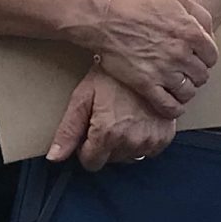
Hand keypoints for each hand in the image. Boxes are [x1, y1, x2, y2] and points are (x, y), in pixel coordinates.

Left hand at [47, 70, 179, 170]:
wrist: (143, 58)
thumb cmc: (111, 75)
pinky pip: (150, 150)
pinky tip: (140, 121)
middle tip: (108, 117)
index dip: (87, 148)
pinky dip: (144, 140)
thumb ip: (68, 130)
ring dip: (126, 143)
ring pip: (131, 157)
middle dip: (106, 144)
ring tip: (124, 117)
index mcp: (107, 133)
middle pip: (111, 160)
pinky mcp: (166, 134)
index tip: (90, 130)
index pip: (91, 163)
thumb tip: (54, 157)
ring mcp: (151, 139)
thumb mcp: (83, 97)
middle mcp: (131, 140)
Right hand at [83, 0, 216, 114]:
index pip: (212, 56)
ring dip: (186, 91)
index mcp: (191, 32)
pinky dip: (174, 109)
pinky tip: (173, 105)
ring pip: (188, 92)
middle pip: (201, 75)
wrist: (106, 16)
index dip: (206, 58)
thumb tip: (209, 33)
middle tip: (187, 72)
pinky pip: (168, 106)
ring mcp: (163, 71)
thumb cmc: (138, 3)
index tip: (199, 59)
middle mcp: (180, 54)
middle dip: (196, 74)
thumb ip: (199, 14)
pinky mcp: (145, 84)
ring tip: (179, 86)